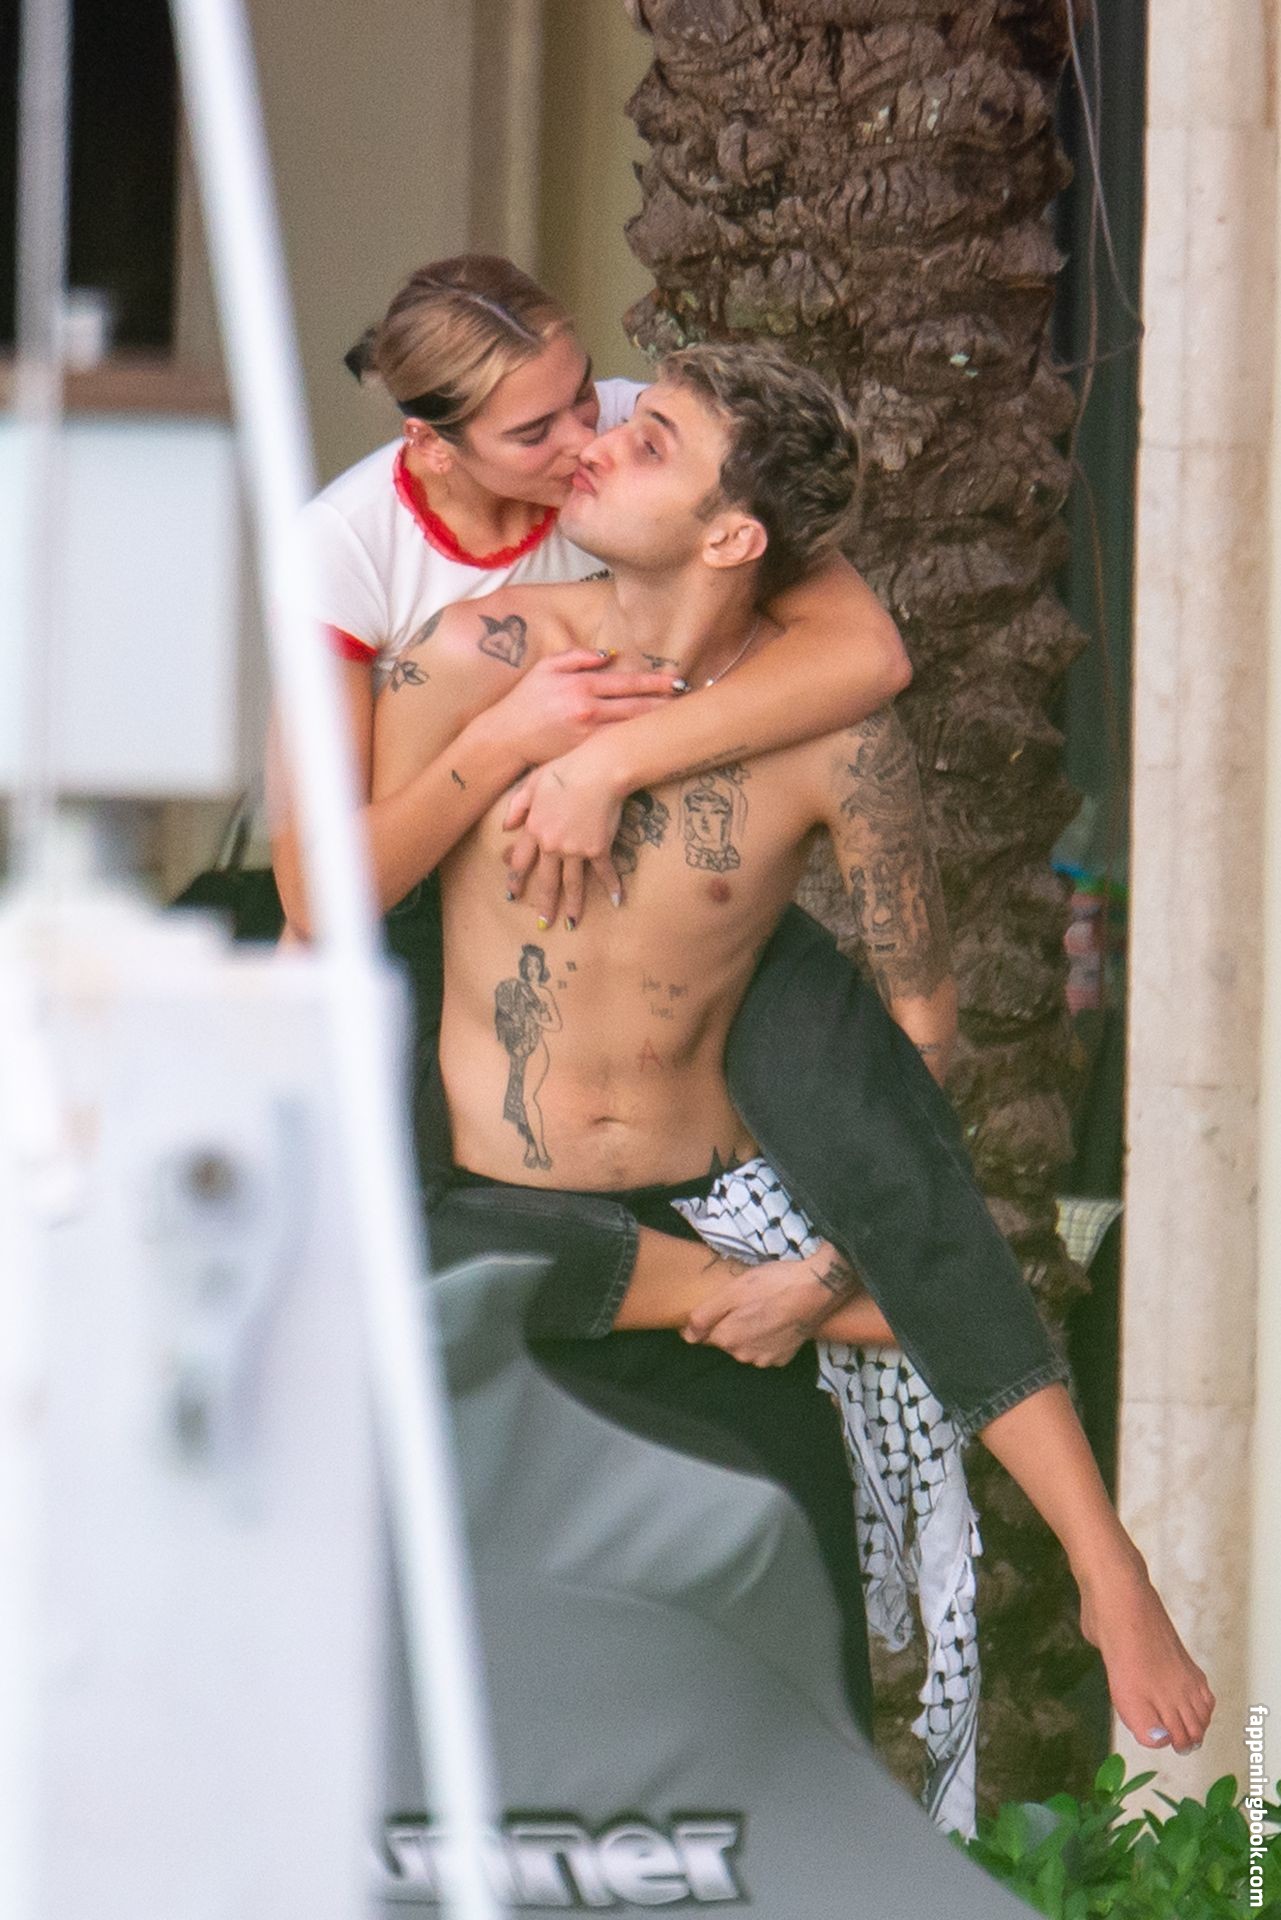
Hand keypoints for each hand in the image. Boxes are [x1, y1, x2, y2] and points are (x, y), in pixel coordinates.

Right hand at [487, 650, 677, 765]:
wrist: (506, 738)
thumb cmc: (526, 699)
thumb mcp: (547, 667)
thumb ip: (578, 656)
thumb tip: (611, 654)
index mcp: (580, 685)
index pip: (628, 682)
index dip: (656, 682)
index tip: (677, 681)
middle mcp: (588, 711)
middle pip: (637, 707)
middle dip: (666, 704)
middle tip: (690, 702)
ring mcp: (588, 736)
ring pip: (632, 729)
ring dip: (656, 725)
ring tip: (679, 720)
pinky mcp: (585, 754)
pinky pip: (617, 747)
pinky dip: (637, 742)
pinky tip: (653, 740)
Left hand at [500, 734, 633, 928]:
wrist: (600, 769)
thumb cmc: (566, 770)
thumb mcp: (533, 782)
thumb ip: (518, 805)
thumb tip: (505, 827)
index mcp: (534, 829)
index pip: (521, 862)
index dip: (515, 881)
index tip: (512, 896)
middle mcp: (552, 844)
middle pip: (546, 881)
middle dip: (543, 905)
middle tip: (543, 924)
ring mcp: (576, 849)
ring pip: (572, 883)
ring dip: (572, 906)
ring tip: (571, 923)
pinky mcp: (598, 848)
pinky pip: (604, 872)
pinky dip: (612, 887)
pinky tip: (616, 901)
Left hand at [682, 1255, 836, 1367]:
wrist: (816, 1289)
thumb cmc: (771, 1285)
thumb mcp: (731, 1292)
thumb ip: (704, 1316)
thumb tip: (687, 1336)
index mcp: (727, 1339)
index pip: (704, 1335)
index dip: (710, 1318)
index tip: (722, 1303)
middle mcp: (743, 1355)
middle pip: (727, 1340)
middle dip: (731, 1324)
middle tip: (746, 1301)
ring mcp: (766, 1358)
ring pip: (746, 1346)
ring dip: (749, 1332)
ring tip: (762, 1308)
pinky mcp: (784, 1357)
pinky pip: (766, 1349)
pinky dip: (768, 1337)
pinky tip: (776, 1319)